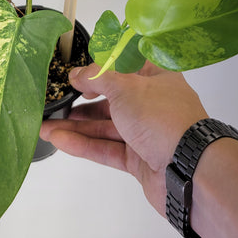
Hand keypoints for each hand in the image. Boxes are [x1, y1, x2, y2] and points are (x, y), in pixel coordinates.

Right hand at [40, 62, 207, 214]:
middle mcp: (152, 102)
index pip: (125, 65)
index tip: (76, 69)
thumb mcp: (124, 86)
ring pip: (105, 125)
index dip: (100, 66)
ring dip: (76, 124)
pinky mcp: (138, 159)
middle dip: (82, 99)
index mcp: (156, 76)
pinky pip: (106, 147)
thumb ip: (96, 78)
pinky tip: (60, 139)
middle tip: (57, 98)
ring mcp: (145, 132)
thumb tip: (76, 73)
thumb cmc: (162, 117)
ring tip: (46, 123)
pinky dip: (84, 144)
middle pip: (111, 97)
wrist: (190, 172)